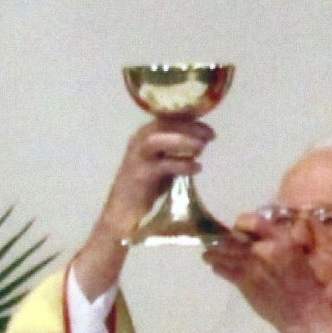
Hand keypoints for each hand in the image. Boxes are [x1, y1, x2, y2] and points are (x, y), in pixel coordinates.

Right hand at [100, 117, 214, 237]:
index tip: (209, 130)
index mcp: (144, 136)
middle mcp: (138, 141)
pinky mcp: (139, 175)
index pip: (167, 120)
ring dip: (182, 141)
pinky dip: (181, 164)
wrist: (122, 212)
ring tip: (202, 147)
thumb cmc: (144, 189)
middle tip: (210, 136)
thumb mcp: (162, 165)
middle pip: (164, 125)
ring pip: (158, 140)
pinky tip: (196, 167)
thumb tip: (199, 145)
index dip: (190, 121)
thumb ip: (175, 154)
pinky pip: (162, 165)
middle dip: (189, 128)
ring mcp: (137, 157)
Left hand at [203, 212, 331, 332]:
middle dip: (223, 240)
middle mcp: (263, 250)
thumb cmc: (306, 284)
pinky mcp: (244, 283)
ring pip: (224, 254)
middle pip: (233, 238)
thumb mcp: (297, 254)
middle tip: (216, 242)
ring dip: (214, 254)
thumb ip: (278, 242)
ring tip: (208, 255)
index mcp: (280, 240)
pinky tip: (215, 267)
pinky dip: (218, 268)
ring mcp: (251, 267)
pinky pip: (224, 271)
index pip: (252, 221)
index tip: (237, 228)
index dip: (241, 224)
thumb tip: (259, 237)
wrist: (304, 312)